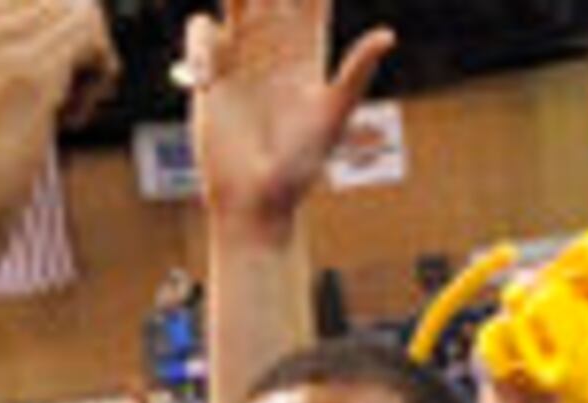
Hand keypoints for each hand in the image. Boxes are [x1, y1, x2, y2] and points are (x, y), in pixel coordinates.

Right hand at [0, 0, 119, 286]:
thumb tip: (58, 32)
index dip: (48, 29)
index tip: (43, 77)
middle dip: (71, 43)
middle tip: (57, 96)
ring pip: (78, 9)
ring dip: (85, 62)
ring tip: (61, 109)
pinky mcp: (22, 72)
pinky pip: (91, 36)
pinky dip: (97, 78)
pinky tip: (69, 119)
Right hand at [187, 0, 393, 234]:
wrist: (254, 198)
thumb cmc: (300, 166)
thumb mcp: (334, 114)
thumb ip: (356, 71)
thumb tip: (388, 34)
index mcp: (308, 51)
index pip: (311, 1)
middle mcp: (274, 47)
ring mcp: (241, 56)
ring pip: (236, 2)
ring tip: (236, 5)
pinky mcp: (209, 71)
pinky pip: (202, 30)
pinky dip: (199, 43)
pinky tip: (208, 81)